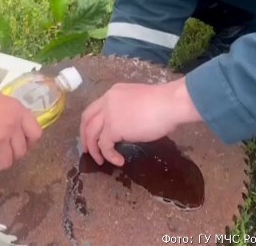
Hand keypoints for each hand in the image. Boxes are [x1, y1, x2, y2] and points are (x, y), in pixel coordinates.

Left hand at [79, 77, 201, 166]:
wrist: (171, 103)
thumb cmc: (164, 103)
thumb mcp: (140, 103)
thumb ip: (129, 111)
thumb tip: (129, 127)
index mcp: (114, 93)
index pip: (95, 108)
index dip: (91, 123)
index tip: (94, 135)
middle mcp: (107, 101)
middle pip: (86, 119)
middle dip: (85, 136)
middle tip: (88, 150)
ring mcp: (109, 114)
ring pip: (91, 134)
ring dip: (94, 150)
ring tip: (101, 161)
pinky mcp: (113, 128)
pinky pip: (104, 145)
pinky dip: (109, 156)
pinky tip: (119, 161)